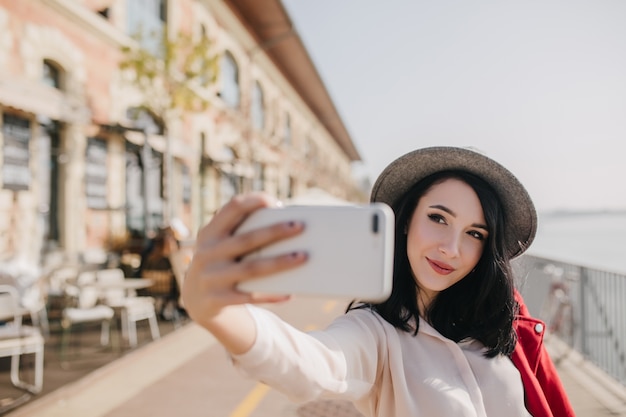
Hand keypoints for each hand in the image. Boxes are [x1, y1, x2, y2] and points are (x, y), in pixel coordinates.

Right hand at [182, 193, 306, 328]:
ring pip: (251, 269)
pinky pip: (249, 297)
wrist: (196, 300)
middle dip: (275, 232)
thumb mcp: (221, 245)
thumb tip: (286, 228)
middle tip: (300, 226)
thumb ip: (242, 234)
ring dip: (279, 262)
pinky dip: (270, 295)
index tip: (275, 202)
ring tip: (303, 256)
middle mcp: (207, 253)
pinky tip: (290, 292)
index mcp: (210, 233)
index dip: (254, 202)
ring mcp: (211, 277)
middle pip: (246, 239)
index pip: (232, 208)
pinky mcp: (217, 300)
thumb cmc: (222, 263)